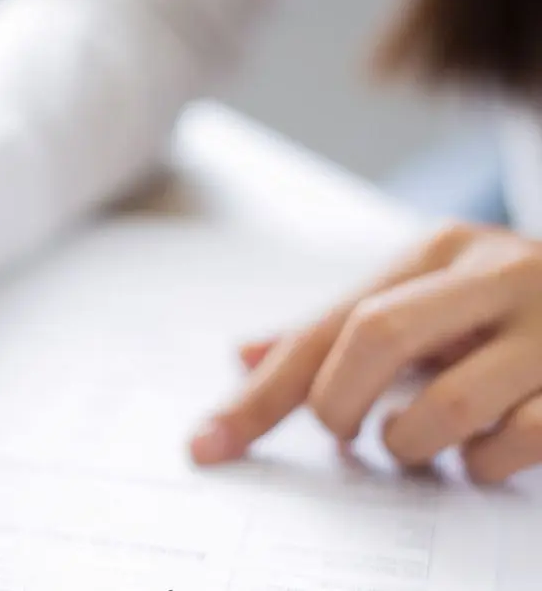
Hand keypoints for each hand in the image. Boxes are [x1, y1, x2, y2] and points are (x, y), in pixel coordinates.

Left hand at [191, 223, 541, 483]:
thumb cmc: (506, 316)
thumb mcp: (425, 306)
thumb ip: (336, 333)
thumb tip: (239, 358)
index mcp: (441, 251)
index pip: (327, 326)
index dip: (262, 394)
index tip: (207, 446)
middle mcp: (498, 272)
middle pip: (375, 338)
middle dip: (340, 404)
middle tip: (347, 433)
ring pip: (447, 405)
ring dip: (411, 445)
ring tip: (415, 444)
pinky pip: (519, 443)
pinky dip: (482, 466)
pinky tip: (481, 456)